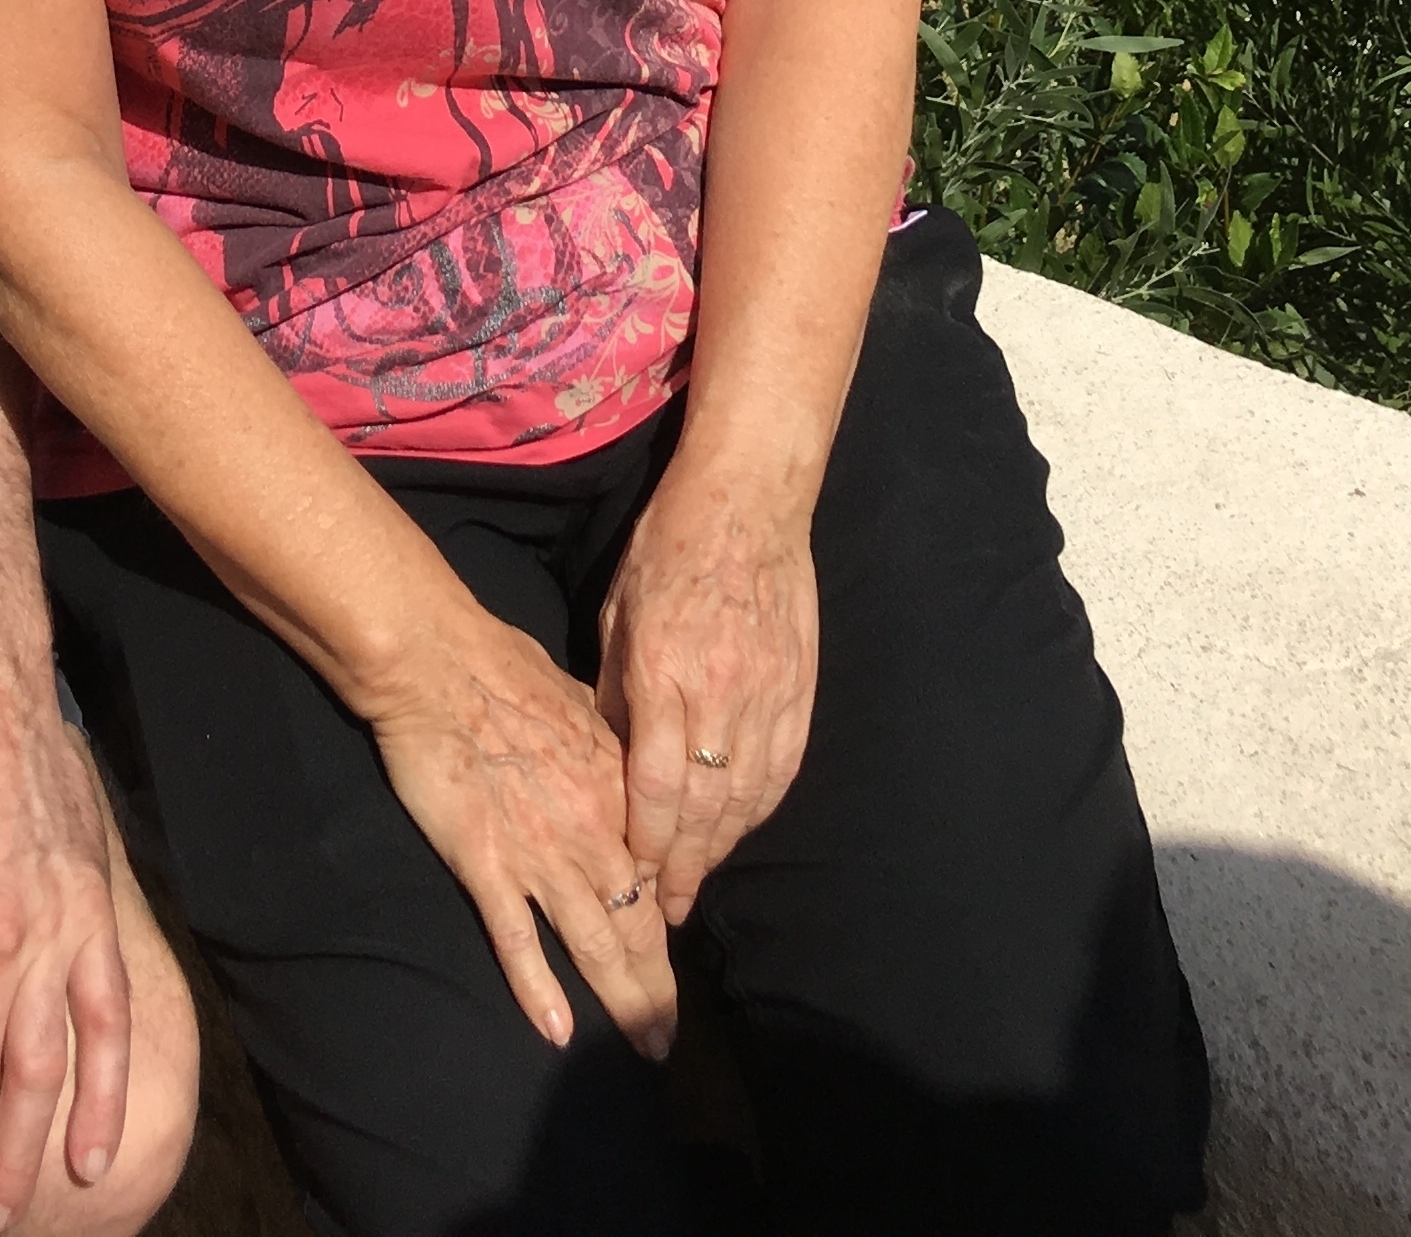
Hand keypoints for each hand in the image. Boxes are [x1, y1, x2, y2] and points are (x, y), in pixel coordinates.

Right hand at [363, 603, 676, 1061]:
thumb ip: (608, 741)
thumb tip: (626, 751)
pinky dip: (539, 989)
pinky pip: (518, 939)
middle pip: (637, 925)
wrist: (438, 661)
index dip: (667, 921)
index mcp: (618, 789)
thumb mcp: (581, 698)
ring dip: (623, 1002)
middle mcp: (591, 831)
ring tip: (644, 1047)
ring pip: (594, 944)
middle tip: (667, 1037)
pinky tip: (558, 1033)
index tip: (672, 955)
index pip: (655, 874)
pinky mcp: (486, 863)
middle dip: (657, 988)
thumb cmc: (504, 664)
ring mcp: (540, 853)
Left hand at [596, 452, 820, 925]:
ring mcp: (767, 694)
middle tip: (664, 911)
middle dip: (682, 866)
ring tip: (697, 880)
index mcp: (663, 672)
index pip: (654, 786)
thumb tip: (610, 758)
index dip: (645, 845)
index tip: (632, 883)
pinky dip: (760, 807)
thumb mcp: (617, 612)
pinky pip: (782, 768)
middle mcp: (718, 693)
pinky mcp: (800, 689)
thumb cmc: (668, 547)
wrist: (748, 500)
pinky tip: (741, 828)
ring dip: (721, 847)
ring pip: (746, 797)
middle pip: (703, 807)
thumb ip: (615, 690)